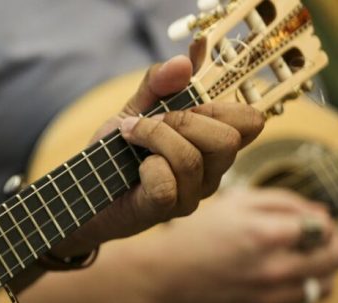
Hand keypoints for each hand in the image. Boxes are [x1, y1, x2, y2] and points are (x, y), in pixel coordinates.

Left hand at [54, 55, 264, 255]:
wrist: (86, 189)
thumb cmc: (118, 151)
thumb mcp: (136, 107)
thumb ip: (160, 82)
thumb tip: (188, 57)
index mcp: (213, 144)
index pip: (251, 122)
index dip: (224, 106)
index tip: (186, 103)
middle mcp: (211, 172)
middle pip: (228, 140)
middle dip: (184, 121)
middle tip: (152, 121)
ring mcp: (191, 195)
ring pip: (191, 159)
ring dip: (154, 137)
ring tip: (132, 137)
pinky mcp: (165, 210)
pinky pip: (166, 183)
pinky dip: (146, 167)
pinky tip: (135, 169)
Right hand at [135, 188, 337, 302]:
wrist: (162, 281)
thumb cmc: (194, 237)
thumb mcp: (233, 204)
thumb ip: (281, 202)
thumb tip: (320, 211)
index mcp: (267, 234)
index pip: (324, 227)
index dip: (323, 221)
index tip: (314, 222)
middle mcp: (275, 268)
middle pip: (332, 258)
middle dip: (330, 244)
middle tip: (317, 240)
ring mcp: (271, 298)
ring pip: (324, 286)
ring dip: (320, 271)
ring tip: (301, 262)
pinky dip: (304, 293)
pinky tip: (285, 282)